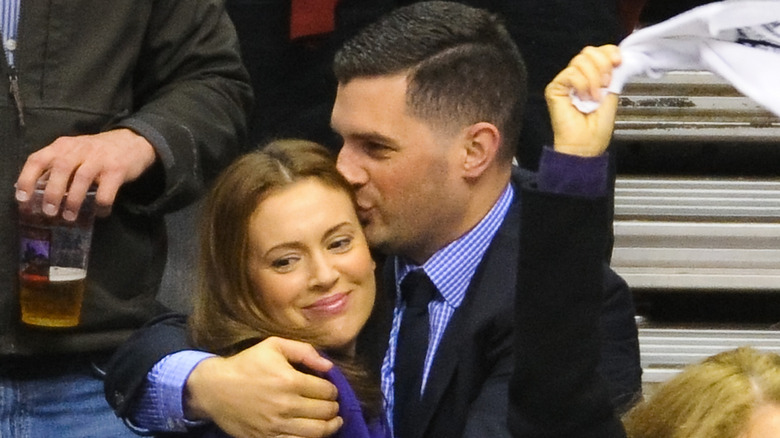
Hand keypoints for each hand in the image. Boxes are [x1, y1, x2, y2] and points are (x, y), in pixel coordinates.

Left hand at [15, 128, 156, 220]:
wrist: (132, 142)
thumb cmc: (97, 152)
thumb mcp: (74, 153)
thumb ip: (57, 168)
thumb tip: (37, 194)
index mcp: (63, 146)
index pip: (38, 159)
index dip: (27, 179)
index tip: (23, 199)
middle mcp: (79, 149)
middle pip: (60, 168)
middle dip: (52, 192)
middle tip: (48, 212)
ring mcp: (99, 158)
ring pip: (81, 178)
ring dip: (73, 200)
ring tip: (69, 217)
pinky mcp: (117, 170)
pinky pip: (106, 191)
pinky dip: (101, 205)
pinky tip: (100, 213)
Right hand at [184, 337, 342, 437]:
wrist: (214, 389)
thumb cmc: (246, 364)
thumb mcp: (274, 346)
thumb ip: (304, 351)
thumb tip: (329, 366)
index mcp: (289, 380)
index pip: (326, 391)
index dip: (333, 390)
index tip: (330, 390)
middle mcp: (286, 405)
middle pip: (324, 412)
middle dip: (334, 408)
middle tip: (333, 405)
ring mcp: (276, 425)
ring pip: (316, 431)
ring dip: (330, 426)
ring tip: (333, 422)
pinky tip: (315, 433)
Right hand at [545, 45, 621, 157]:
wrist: (586, 143)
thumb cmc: (596, 128)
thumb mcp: (611, 94)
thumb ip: (613, 74)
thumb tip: (618, 57)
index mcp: (591, 76)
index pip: (597, 52)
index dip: (609, 52)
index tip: (618, 62)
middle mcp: (577, 77)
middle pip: (588, 52)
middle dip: (602, 65)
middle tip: (605, 84)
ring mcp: (565, 82)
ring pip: (580, 61)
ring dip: (593, 79)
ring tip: (594, 97)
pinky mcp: (555, 88)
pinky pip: (571, 74)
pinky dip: (582, 85)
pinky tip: (583, 98)